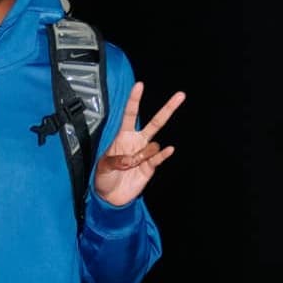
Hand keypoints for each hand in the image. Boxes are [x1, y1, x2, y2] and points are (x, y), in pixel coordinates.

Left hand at [92, 82, 184, 206]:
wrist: (110, 196)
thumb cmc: (103, 178)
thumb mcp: (101, 168)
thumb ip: (114, 161)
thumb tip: (130, 159)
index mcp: (122, 136)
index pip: (130, 114)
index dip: (134, 100)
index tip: (140, 85)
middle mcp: (136, 142)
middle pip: (155, 122)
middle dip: (168, 109)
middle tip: (181, 95)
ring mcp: (145, 154)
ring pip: (153, 145)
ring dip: (142, 155)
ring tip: (130, 167)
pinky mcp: (151, 167)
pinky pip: (159, 158)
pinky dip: (163, 154)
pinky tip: (168, 150)